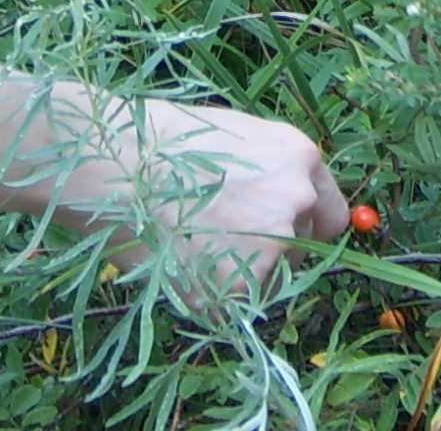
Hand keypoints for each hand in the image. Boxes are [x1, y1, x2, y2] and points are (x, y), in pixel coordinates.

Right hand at [63, 97, 349, 306]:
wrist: (110, 165)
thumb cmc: (161, 141)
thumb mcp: (235, 137)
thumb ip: (269, 174)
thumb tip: (278, 206)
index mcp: (299, 159)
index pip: (329, 215)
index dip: (304, 224)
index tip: (283, 231)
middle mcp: (295, 203)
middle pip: (298, 249)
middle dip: (268, 247)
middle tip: (216, 234)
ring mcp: (267, 249)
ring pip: (264, 278)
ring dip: (237, 272)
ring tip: (187, 242)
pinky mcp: (232, 290)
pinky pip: (229, 304)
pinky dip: (206, 293)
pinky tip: (175, 260)